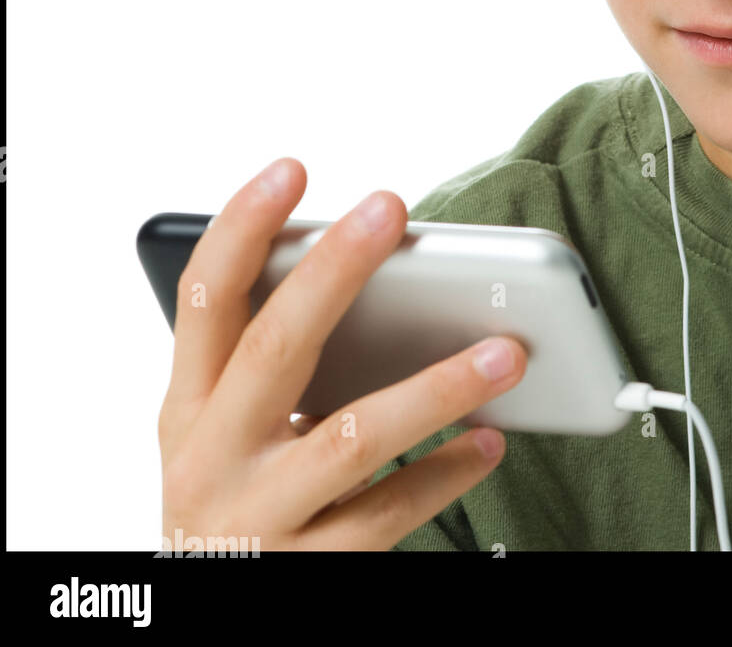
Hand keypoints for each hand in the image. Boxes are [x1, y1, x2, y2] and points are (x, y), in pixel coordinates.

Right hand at [157, 158, 526, 549]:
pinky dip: (445, 473)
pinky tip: (490, 440)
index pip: (204, 300)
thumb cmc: (233, 497)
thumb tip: (355, 268)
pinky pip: (388, 514)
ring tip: (507, 351)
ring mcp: (257, 521)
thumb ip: (266, 362)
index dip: (241, 229)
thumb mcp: (221, 432)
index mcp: (187, 408)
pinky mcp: (307, 575)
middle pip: (275, 348)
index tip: (291, 168)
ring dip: (437, 387)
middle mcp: (209, 460)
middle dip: (333, 271)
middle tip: (390, 206)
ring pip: (352, 437)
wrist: (203, 628)